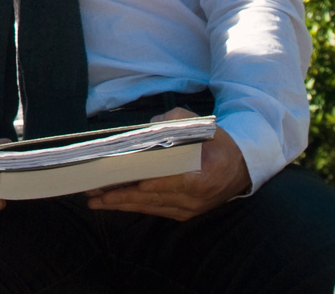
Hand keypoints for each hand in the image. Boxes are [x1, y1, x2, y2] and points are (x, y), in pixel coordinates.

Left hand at [85, 108, 251, 220]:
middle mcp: (195, 199)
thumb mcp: (203, 126)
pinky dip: (132, 206)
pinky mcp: (182, 213)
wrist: (241, 168)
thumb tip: (149, 126)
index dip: (150, 184)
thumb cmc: (218, 144)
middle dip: (121, 195)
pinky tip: (112, 203)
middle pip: (153, 198)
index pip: (172, 182)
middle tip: (94, 191)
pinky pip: (153, 210)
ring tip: (94, 200)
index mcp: (204, 177)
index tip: (129, 184)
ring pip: (149, 207)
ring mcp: (188, 209)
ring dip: (120, 204)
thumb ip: (176, 121)